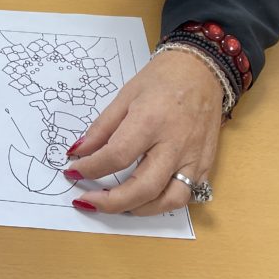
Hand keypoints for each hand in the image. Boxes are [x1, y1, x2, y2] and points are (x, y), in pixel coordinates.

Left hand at [66, 50, 223, 214]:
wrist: (202, 69)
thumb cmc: (161, 79)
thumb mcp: (125, 95)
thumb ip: (101, 128)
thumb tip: (78, 152)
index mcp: (150, 121)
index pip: (116, 156)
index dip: (90, 168)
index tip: (73, 171)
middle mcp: (174, 144)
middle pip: (143, 187)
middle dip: (110, 202)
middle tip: (87, 200)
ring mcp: (194, 158)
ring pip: (169, 200)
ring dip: (138, 209)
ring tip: (114, 205)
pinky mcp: (206, 165)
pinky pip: (186, 195)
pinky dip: (162, 203)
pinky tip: (143, 199)